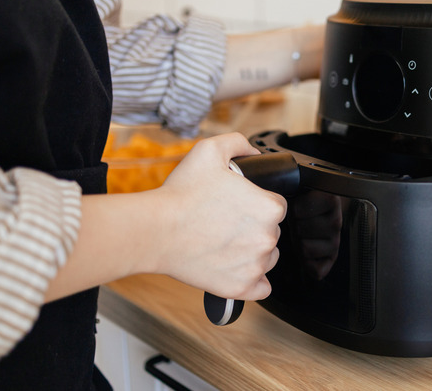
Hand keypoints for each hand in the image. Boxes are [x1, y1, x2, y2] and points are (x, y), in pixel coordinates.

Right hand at [147, 133, 286, 299]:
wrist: (154, 230)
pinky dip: (251, 280)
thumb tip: (254, 152)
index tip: (238, 205)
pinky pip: (260, 287)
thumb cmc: (181, 194)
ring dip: (253, 252)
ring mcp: (255, 266)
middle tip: (226, 222)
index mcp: (269, 208)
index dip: (257, 203)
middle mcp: (267, 238)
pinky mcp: (241, 287)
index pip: (276, 206)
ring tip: (225, 242)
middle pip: (271, 232)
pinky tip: (234, 267)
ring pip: (267, 258)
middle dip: (253, 227)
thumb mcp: (210, 150)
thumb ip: (238, 143)